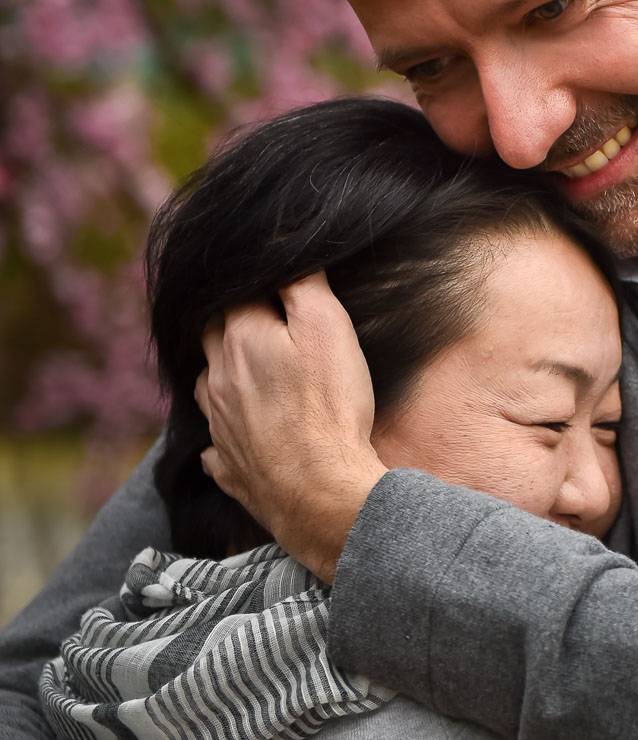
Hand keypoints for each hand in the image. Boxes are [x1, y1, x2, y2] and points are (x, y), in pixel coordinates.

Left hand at [197, 272, 384, 581]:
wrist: (318, 490)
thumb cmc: (329, 405)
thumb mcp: (327, 327)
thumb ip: (302, 283)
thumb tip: (282, 250)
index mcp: (238, 337)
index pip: (234, 294)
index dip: (256, 287)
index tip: (279, 288)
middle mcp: (216, 377)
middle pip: (212, 336)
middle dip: (233, 324)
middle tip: (264, 322)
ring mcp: (217, 424)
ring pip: (207, 386)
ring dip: (225, 374)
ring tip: (252, 374)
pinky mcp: (227, 464)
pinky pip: (216, 445)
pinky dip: (226, 435)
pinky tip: (242, 436)